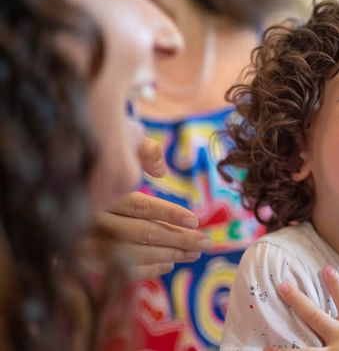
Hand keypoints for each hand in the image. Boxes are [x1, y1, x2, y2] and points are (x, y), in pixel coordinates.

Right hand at [96, 137, 211, 279]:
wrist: (54, 191)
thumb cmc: (101, 163)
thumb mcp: (121, 145)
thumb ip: (144, 153)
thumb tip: (161, 171)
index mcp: (103, 193)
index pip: (141, 206)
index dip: (170, 214)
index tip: (196, 220)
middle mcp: (93, 219)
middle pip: (144, 233)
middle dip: (180, 240)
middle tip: (206, 243)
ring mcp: (86, 244)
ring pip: (136, 254)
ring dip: (170, 256)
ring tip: (195, 253)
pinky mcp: (84, 263)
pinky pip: (121, 270)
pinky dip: (148, 269)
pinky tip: (169, 264)